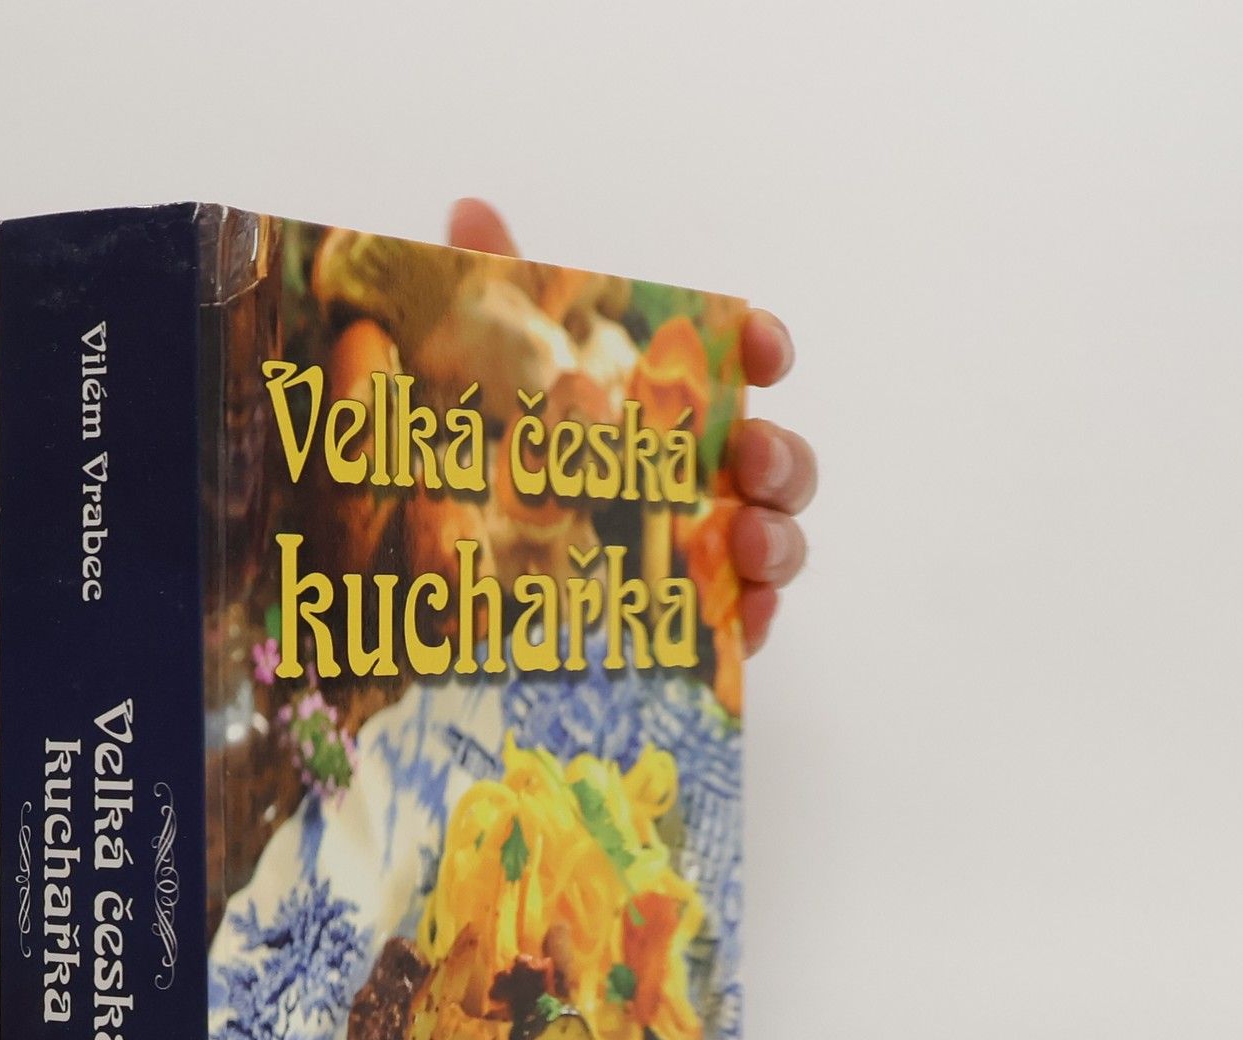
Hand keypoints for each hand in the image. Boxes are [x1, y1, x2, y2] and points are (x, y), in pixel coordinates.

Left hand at [448, 199, 812, 654]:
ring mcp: (706, 551)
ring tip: (745, 541)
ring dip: (778, 539)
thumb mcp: (495, 370)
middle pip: (778, 461)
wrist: (460, 579)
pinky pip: (742, 624)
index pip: (744, 364)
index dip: (763, 348)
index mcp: (676, 405)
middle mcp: (705, 476)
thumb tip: (469, 212)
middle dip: (782, 455)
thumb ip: (500, 293)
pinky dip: (753, 620)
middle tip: (750, 457)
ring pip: (774, 542)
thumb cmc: (510, 453)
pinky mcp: (693, 622)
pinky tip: (743, 617)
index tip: (758, 342)